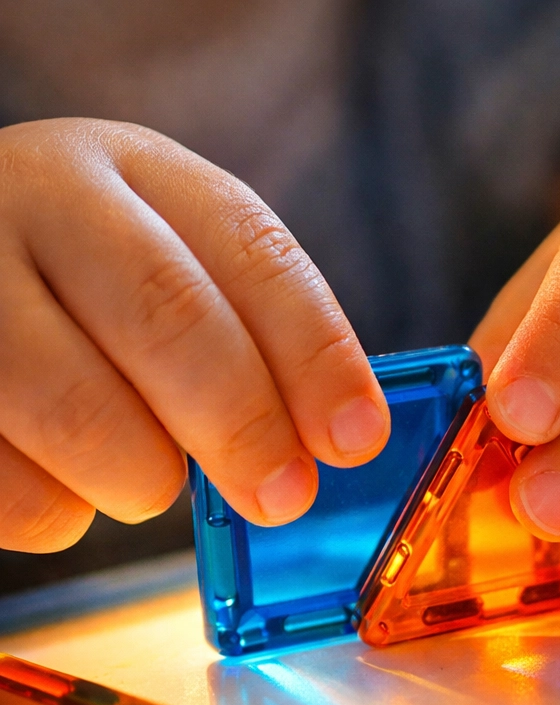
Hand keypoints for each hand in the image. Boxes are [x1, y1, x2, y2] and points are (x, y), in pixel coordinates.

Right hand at [0, 118, 388, 552]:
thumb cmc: (90, 288)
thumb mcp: (176, 263)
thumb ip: (256, 335)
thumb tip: (341, 438)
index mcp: (136, 170)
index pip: (253, 253)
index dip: (317, 357)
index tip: (356, 440)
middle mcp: (40, 202)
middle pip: (168, 319)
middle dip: (244, 428)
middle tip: (282, 496)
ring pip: (81, 415)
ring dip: (142, 476)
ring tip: (145, 474)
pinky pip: (12, 489)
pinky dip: (61, 510)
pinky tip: (64, 476)